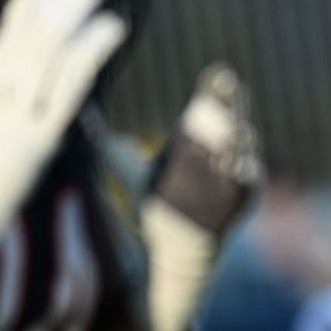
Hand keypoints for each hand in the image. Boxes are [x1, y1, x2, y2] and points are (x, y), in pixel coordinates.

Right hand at [0, 0, 128, 249]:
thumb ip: (16, 73)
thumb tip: (41, 39)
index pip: (11, 26)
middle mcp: (1, 88)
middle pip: (31, 33)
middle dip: (58, 0)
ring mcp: (21, 110)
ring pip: (47, 52)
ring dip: (74, 17)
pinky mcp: (43, 132)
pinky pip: (69, 86)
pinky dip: (91, 53)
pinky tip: (109, 31)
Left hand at [142, 64, 262, 330]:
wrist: (173, 256)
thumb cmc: (160, 213)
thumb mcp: (134, 177)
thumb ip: (116, 152)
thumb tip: (85, 121)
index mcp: (202, 149)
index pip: (214, 113)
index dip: (218, 93)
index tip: (218, 74)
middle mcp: (225, 162)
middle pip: (233, 126)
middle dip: (233, 106)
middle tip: (230, 85)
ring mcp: (236, 185)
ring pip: (242, 154)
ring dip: (240, 137)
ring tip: (235, 121)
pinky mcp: (241, 208)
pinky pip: (245, 186)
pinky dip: (243, 174)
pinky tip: (238, 162)